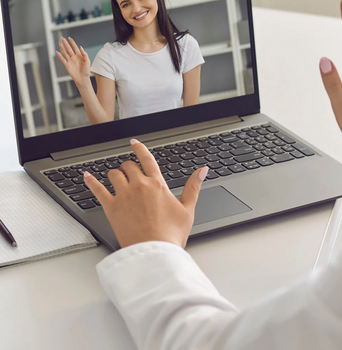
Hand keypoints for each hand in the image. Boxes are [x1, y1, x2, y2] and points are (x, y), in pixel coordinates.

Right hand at [56, 37, 90, 85]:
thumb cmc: (86, 70)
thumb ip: (84, 54)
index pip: (75, 47)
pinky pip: (62, 59)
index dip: (72, 43)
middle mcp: (74, 57)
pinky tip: (57, 52)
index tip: (70, 38)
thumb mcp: (87, 61)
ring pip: (65, 53)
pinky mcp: (67, 65)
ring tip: (59, 43)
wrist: (82, 78)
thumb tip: (80, 47)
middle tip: (62, 38)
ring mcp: (70, 61)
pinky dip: (60, 56)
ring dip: (62, 48)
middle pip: (69, 49)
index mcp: (79, 56)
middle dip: (66, 43)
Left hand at [84, 139, 208, 248]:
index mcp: (157, 184)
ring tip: (117, 178)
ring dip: (116, 174)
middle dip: (130, 167)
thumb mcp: (187, 209)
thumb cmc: (171, 234)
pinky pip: (97, 189)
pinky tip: (87, 176)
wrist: (154, 252)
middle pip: (129, 166)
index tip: (135, 143)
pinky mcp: (111, 208)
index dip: (140, 148)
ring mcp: (123, 196)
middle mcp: (139, 186)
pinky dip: (91, 181)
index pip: (146, 159)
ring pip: (114, 174)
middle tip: (131, 172)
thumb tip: (202, 170)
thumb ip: (193, 186)